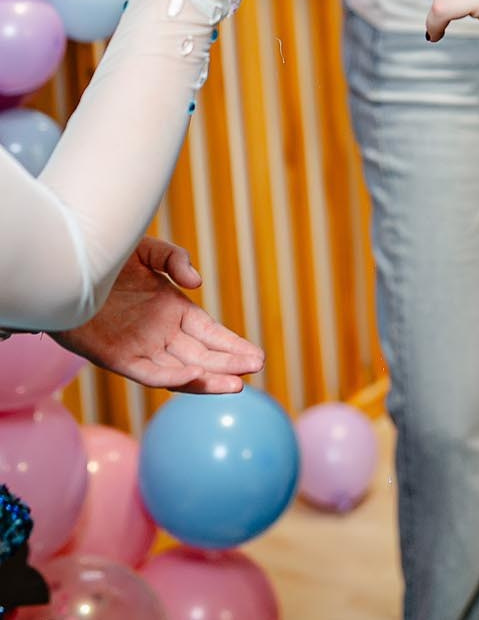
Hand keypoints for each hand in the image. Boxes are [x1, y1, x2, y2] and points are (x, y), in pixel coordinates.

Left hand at [56, 237, 264, 392]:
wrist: (65, 269)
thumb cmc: (104, 257)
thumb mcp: (148, 251)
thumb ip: (176, 260)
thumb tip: (197, 284)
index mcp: (171, 310)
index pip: (209, 334)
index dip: (232, 345)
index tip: (257, 356)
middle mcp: (159, 334)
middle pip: (201, 355)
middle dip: (229, 363)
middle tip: (257, 368)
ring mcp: (139, 348)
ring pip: (180, 370)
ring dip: (208, 378)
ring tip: (236, 383)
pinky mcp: (116, 358)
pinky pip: (148, 373)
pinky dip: (171, 376)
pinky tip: (193, 374)